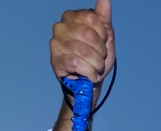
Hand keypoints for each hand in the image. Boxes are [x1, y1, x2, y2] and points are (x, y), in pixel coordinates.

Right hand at [48, 0, 114, 130]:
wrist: (90, 84)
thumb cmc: (96, 59)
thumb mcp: (105, 37)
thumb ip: (104, 17)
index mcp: (72, 17)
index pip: (92, 19)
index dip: (102, 35)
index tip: (103, 45)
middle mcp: (60, 27)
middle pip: (87, 34)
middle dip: (100, 51)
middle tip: (99, 59)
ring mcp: (55, 44)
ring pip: (82, 50)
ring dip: (96, 64)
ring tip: (95, 69)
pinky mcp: (55, 61)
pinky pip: (76, 63)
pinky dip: (89, 72)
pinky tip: (91, 75)